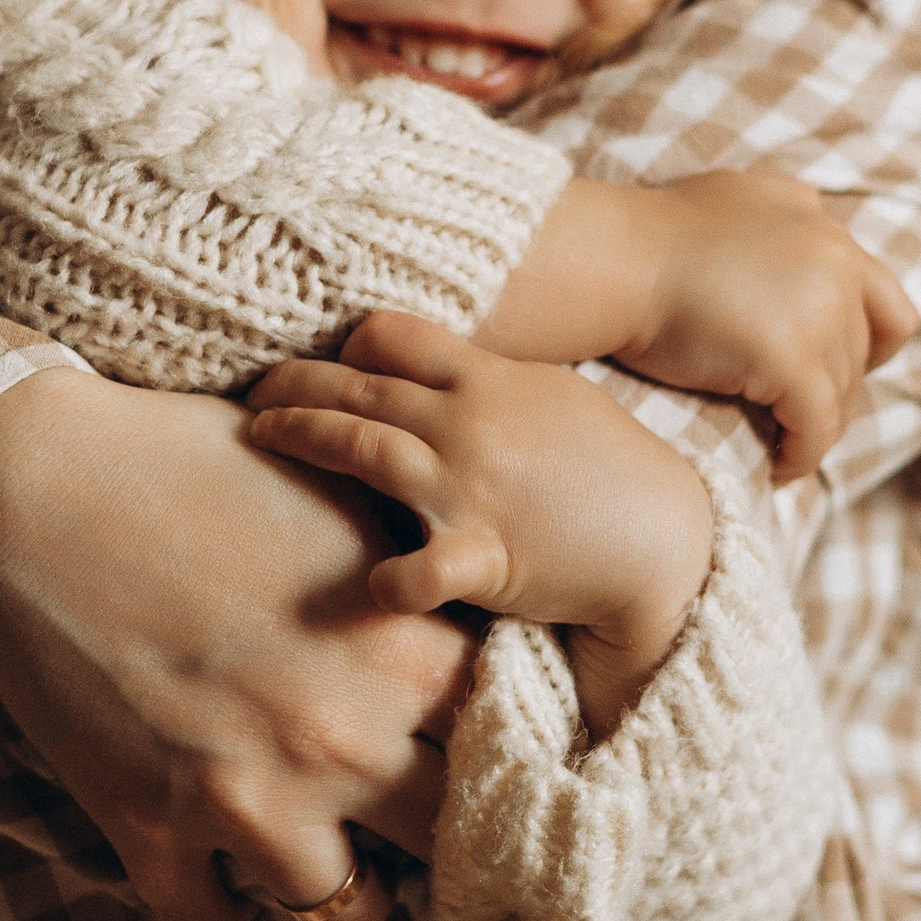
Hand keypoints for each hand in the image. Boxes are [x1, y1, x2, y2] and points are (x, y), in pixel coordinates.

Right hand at [0, 371, 475, 920]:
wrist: (28, 494)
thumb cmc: (183, 465)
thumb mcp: (334, 489)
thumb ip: (410, 560)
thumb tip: (463, 587)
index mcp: (401, 650)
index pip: (502, 734)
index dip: (482, 737)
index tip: (457, 738)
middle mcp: (343, 739)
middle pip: (446, 836)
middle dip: (431, 828)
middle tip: (404, 814)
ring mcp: (248, 797)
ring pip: (344, 910)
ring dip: (335, 884)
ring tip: (320, 852)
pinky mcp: (152, 831)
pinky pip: (210, 920)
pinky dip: (216, 901)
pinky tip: (216, 863)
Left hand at [246, 313, 714, 738]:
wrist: (667, 539)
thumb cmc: (608, 469)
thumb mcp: (550, 398)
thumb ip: (486, 381)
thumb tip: (430, 367)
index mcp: (488, 381)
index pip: (393, 336)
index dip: (345, 348)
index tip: (320, 367)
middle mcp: (471, 424)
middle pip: (360, 387)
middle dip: (295, 385)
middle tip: (254, 395)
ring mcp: (473, 487)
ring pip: (365, 447)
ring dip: (302, 437)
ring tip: (260, 437)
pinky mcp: (484, 556)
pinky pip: (421, 569)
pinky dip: (383, 579)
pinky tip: (357, 584)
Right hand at [610, 172, 911, 476]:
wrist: (614, 262)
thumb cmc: (651, 238)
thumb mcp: (737, 199)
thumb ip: (785, 215)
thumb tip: (812, 221)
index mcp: (822, 224)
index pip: (886, 303)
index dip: (868, 346)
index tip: (831, 370)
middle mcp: (836, 259)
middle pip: (862, 355)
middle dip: (833, 391)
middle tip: (791, 419)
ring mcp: (820, 308)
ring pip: (843, 395)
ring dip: (814, 427)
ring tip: (780, 446)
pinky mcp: (794, 359)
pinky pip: (818, 426)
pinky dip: (804, 454)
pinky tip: (778, 467)